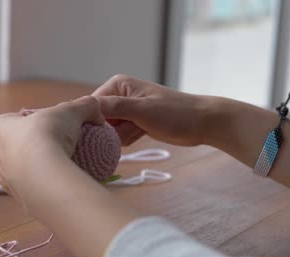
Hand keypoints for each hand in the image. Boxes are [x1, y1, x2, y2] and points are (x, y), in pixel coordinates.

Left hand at [0, 96, 103, 208]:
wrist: (44, 176)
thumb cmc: (49, 135)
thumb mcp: (71, 111)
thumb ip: (84, 105)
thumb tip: (97, 108)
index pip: (19, 119)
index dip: (39, 120)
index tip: (57, 125)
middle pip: (20, 144)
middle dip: (38, 144)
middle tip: (62, 143)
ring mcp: (3, 178)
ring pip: (25, 167)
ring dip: (41, 165)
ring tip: (64, 163)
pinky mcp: (15, 196)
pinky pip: (32, 186)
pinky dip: (45, 182)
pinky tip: (62, 179)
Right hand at [93, 74, 218, 145]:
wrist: (202, 123)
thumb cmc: (176, 113)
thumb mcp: (143, 110)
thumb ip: (115, 107)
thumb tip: (87, 106)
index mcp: (118, 85)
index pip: (92, 105)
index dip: (94, 121)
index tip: (103, 134)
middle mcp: (120, 96)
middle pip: (99, 119)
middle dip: (109, 132)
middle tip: (126, 132)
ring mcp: (127, 111)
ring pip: (109, 130)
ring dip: (119, 137)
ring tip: (138, 131)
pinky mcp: (135, 123)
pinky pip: (120, 136)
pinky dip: (127, 139)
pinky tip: (140, 135)